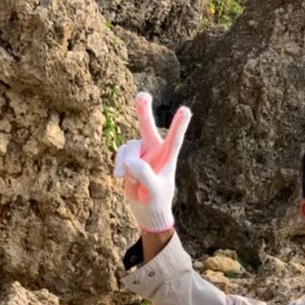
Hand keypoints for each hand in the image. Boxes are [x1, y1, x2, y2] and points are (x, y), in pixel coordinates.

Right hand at [113, 92, 190, 233]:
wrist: (146, 210)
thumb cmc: (156, 201)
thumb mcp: (153, 191)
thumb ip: (143, 174)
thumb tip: (129, 161)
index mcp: (167, 158)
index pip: (174, 140)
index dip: (178, 126)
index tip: (186, 110)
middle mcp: (155, 151)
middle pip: (147, 127)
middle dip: (143, 111)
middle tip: (142, 95)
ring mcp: (141, 153)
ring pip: (129, 147)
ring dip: (125, 162)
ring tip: (128, 178)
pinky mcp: (129, 158)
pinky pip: (120, 154)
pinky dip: (118, 165)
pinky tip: (119, 177)